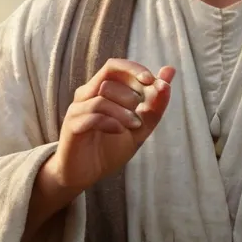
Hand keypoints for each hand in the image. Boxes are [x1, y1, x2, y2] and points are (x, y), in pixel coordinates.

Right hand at [47, 58, 175, 191]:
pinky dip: (111, 122)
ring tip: (135, 126)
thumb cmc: (110, 147)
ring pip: (102, 96)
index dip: (134, 69)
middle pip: (108, 76)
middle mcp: (86, 95)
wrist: (85, 176)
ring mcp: (77, 110)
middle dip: (132, 91)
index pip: (115, 66)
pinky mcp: (72, 127)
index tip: (151, 81)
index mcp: (100, 90)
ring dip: (124, 111)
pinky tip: (119, 131)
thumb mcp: (140, 127)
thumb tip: (170, 70)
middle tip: (141, 112)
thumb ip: (155, 102)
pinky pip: (92, 116)